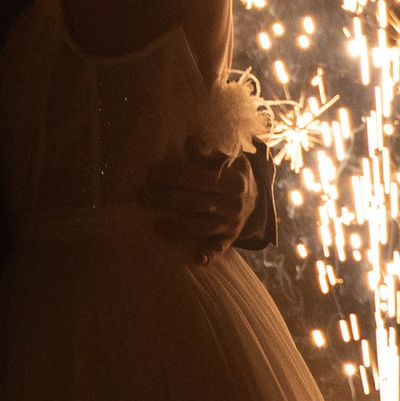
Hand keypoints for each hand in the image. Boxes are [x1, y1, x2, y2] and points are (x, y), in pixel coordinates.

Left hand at [139, 142, 254, 263]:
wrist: (257, 197)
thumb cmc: (234, 173)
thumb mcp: (230, 158)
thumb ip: (209, 153)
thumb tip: (190, 141)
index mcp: (232, 181)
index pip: (199, 178)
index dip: (175, 175)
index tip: (151, 173)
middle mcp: (233, 203)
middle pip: (196, 202)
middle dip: (167, 199)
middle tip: (142, 196)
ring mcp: (232, 223)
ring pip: (203, 226)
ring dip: (180, 228)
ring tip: (156, 226)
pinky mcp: (230, 238)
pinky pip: (221, 248)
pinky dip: (211, 254)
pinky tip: (198, 259)